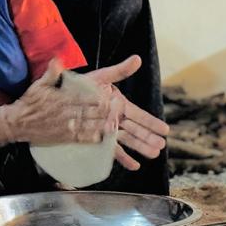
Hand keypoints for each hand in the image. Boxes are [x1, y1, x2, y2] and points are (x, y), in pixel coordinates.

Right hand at [5, 59, 110, 144]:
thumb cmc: (29, 103)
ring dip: (105, 123)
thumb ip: (51, 72)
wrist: (17, 124)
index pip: (88, 96)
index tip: (112, 93)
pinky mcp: (66, 138)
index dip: (103, 96)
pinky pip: (85, 138)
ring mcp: (68, 126)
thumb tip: (57, 58)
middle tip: (118, 108)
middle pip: (95, 111)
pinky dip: (97, 137)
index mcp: (64, 98)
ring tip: (116, 121)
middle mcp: (68, 112)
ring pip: (93, 125)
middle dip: (108, 110)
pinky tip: (106, 136)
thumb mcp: (39, 84)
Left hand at [87, 56, 170, 170]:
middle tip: (161, 145)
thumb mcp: (101, 76)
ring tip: (154, 155)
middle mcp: (114, 118)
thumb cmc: (81, 85)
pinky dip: (123, 158)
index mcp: (118, 104)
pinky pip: (111, 150)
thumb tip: (138, 58)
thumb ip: (120, 70)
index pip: (138, 115)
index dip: (152, 122)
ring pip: (127, 140)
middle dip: (149, 138)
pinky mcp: (97, 139)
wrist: (60, 97)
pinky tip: (134, 166)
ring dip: (140, 147)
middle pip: (135, 130)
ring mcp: (106, 130)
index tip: (165, 129)